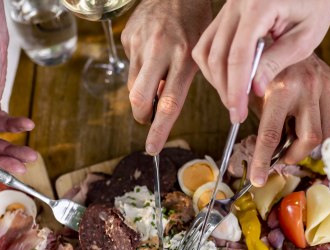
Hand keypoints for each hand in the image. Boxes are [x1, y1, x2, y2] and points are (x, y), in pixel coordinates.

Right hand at [121, 0, 211, 154]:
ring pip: (132, 85)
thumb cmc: (195, 22)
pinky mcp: (128, 37)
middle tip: (147, 117)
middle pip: (140, 99)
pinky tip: (152, 52)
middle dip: (142, 115)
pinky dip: (140, 67)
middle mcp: (160, 51)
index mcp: (185, 58)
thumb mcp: (201, 52)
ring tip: (156, 77)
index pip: (169, 104)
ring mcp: (141, 43)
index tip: (152, 148)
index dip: (159, 130)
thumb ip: (184, 80)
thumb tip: (164, 107)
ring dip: (141, 92)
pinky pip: (130, 64)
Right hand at [192, 0, 329, 123]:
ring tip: (234, 98)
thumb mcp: (306, 36)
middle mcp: (237, 2)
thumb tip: (253, 89)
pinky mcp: (226, 12)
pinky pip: (209, 41)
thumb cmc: (316, 4)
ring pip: (206, 49)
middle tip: (237, 112)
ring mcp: (228, 6)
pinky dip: (215, 64)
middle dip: (224, 88)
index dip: (236, 88)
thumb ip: (278, 60)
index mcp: (259, 5)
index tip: (239, 112)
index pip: (239, 55)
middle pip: (216, 54)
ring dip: (216, 78)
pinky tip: (231, 79)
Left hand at [248, 55, 329, 184]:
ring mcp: (324, 85)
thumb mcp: (257, 95)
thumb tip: (268, 158)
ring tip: (295, 134)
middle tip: (284, 156)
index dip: (263, 161)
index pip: (270, 136)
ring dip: (309, 143)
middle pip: (309, 139)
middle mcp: (305, 87)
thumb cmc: (266, 70)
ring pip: (325, 133)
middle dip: (295, 154)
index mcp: (278, 90)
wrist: (286, 36)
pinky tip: (311, 125)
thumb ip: (264, 123)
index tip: (258, 179)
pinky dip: (327, 131)